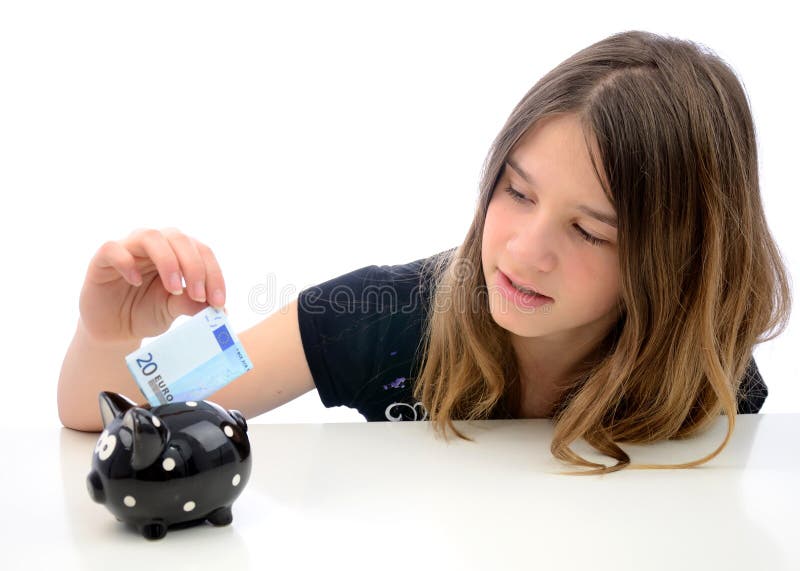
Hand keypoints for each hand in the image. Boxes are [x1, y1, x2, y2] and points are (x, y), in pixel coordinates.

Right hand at [79, 227, 226, 341]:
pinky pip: (114, 249)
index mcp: (179, 251)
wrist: (114, 327)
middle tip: (199, 296)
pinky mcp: (103, 258)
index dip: (214, 275)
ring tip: (174, 288)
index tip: (219, 303)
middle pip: (180, 239)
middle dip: (194, 267)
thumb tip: (219, 309)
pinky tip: (135, 281)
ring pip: (151, 236)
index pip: (202, 252)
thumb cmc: (146, 311)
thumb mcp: (173, 309)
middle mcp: (157, 243)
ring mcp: (129, 247)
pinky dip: (127, 262)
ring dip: (168, 262)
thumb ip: (192, 304)